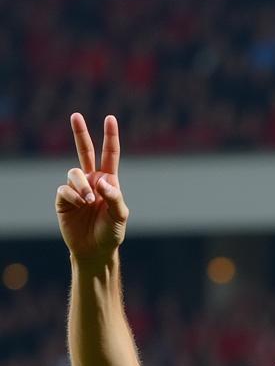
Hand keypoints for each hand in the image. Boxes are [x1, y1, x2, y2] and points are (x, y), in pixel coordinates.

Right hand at [55, 113, 129, 265]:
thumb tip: (101, 181)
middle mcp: (91, 181)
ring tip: (88, 201)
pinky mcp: (63, 199)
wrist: (94, 250)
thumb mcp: (120, 216)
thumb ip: (115, 197)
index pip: (109, 155)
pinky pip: (64, 189)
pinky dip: (72, 195)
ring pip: (74, 173)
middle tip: (76, 115)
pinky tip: (79, 205)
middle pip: (84, 152)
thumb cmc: (111, 233)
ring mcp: (76, 189)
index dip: (110, 137)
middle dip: (80, 133)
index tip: (110, 118)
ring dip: (81, 185)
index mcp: (108, 182)